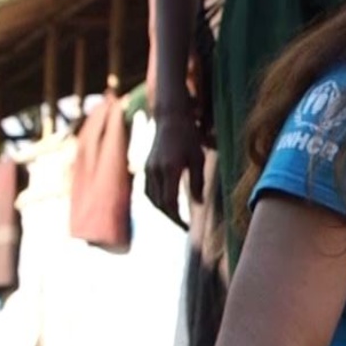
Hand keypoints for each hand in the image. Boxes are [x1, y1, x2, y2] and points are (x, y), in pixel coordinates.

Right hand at [144, 113, 204, 229]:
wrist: (170, 119)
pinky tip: (166, 204)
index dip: (177, 217)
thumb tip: (199, 204)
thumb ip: (198, 182)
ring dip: (163, 210)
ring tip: (176, 218)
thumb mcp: (198, 158)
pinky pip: (148, 190)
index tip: (187, 226)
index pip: (169, 202)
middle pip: (159, 203)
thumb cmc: (189, 137)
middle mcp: (155, 171)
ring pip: (151, 198)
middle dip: (171, 217)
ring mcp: (148, 169)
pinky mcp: (146, 167)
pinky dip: (156, 200)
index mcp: (169, 169)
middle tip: (184, 226)